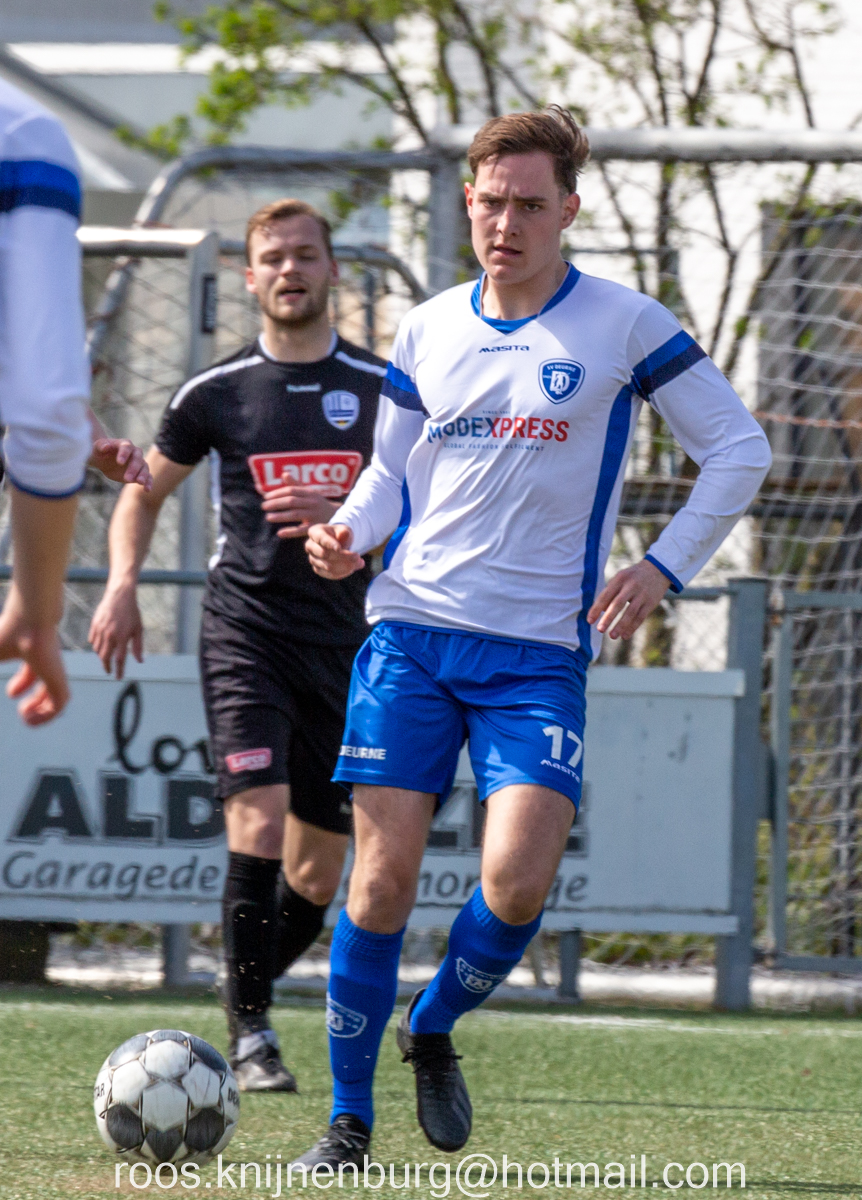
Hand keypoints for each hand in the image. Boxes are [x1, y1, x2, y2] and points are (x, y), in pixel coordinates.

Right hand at [0, 583, 68, 724]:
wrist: (34, 613)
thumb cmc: (9, 629)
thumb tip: (4, 688)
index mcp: (30, 653)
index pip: (32, 673)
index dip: (22, 686)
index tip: (12, 693)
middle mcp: (46, 661)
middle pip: (47, 685)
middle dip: (35, 701)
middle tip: (22, 710)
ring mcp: (55, 669)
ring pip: (57, 697)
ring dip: (42, 712)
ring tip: (25, 716)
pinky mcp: (60, 676)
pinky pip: (60, 704)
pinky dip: (46, 715)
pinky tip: (29, 717)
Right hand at [88, 585, 143, 678]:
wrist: (120, 595)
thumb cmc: (132, 612)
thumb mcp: (138, 629)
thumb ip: (138, 646)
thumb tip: (139, 661)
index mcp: (122, 637)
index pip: (119, 659)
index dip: (119, 670)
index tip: (118, 677)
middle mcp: (109, 635)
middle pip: (104, 657)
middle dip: (106, 666)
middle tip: (109, 670)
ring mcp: (100, 630)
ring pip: (97, 650)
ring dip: (101, 656)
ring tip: (107, 656)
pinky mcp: (94, 625)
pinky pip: (92, 640)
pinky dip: (95, 645)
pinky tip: (101, 645)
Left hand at [89, 438, 152, 490]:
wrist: (103, 460)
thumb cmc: (100, 451)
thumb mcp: (97, 447)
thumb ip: (101, 446)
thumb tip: (106, 446)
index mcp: (124, 444)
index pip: (127, 448)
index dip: (124, 454)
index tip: (119, 462)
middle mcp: (134, 452)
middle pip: (138, 459)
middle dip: (134, 468)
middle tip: (127, 478)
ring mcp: (138, 463)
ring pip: (144, 468)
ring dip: (143, 475)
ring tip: (140, 482)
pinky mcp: (139, 473)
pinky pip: (147, 477)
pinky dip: (148, 482)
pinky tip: (147, 489)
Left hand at [260, 484, 339, 539]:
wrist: (339, 517)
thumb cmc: (319, 504)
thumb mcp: (310, 492)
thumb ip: (296, 484)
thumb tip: (284, 474)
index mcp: (309, 493)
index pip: (291, 490)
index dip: (278, 493)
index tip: (266, 497)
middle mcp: (312, 503)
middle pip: (292, 501)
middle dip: (276, 503)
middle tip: (264, 506)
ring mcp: (314, 515)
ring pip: (295, 514)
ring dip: (281, 516)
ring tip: (268, 517)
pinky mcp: (315, 527)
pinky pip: (301, 530)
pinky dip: (291, 532)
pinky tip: (280, 533)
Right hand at [305, 524, 364, 578]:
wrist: (339, 544)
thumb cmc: (340, 534)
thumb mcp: (344, 530)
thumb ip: (344, 531)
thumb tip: (342, 534)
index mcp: (315, 532)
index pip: (320, 538)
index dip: (330, 544)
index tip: (339, 548)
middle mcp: (310, 546)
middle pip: (323, 553)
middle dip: (342, 556)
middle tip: (357, 555)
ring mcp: (313, 558)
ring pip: (327, 566)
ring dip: (345, 566)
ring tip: (358, 562)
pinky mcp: (318, 569)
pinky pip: (329, 574)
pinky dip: (342, 573)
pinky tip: (352, 569)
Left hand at [587, 559, 669, 639]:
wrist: (657, 570)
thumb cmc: (632, 577)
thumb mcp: (620, 579)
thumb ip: (609, 593)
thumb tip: (599, 611)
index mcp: (619, 579)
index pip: (605, 595)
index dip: (596, 609)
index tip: (590, 621)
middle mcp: (631, 586)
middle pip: (618, 604)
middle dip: (608, 618)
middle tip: (600, 630)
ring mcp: (642, 594)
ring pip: (630, 612)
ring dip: (620, 625)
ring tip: (612, 636)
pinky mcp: (651, 602)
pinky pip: (640, 616)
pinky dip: (632, 627)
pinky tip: (625, 635)